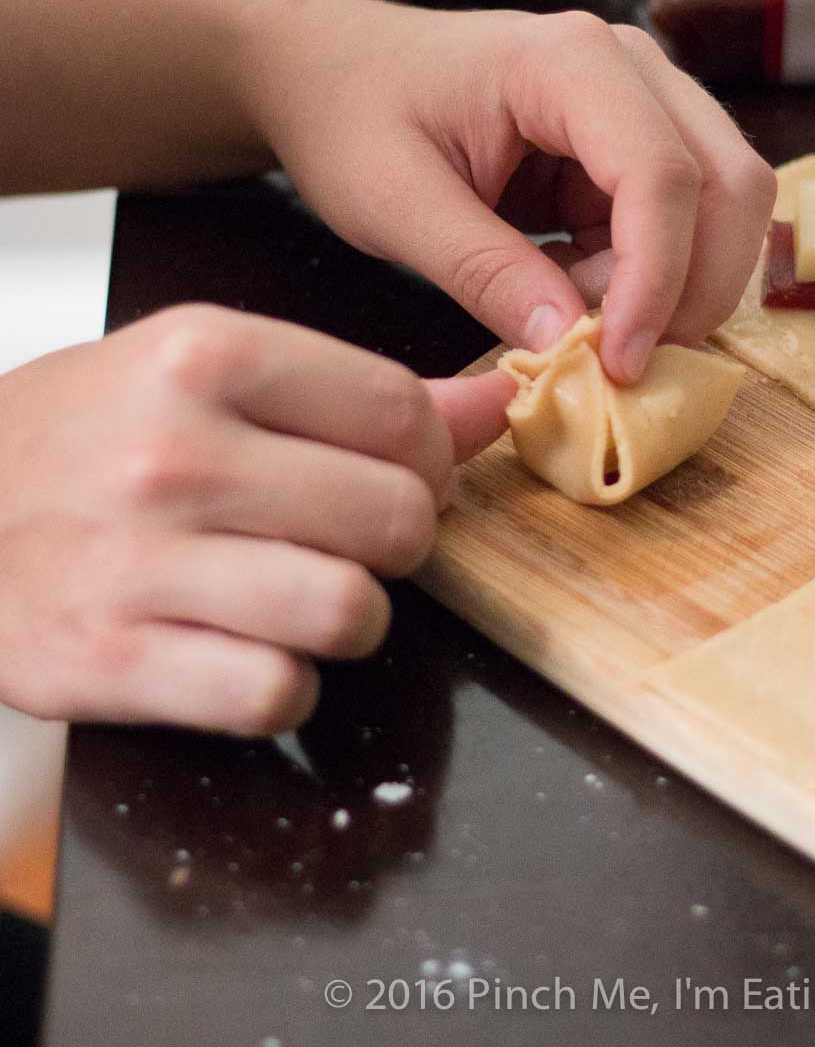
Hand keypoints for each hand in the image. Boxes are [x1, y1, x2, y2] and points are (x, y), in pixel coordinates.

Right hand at [0, 304, 512, 734]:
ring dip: (349, 617)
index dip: (430, 456)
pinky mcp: (106, 659)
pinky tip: (247, 649)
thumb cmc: (86, 433)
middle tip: (351, 536)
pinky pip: (274, 693)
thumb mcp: (208, 371)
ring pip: (349, 611)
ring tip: (303, 594)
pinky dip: (283, 686)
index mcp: (205, 354)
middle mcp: (173, 452)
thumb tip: (494, 406)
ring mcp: (136, 560)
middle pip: (393, 516)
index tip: (406, 471)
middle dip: (397, 540)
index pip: (398, 411)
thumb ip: (358, 390)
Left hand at [240, 0, 776, 382]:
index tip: (618, 364)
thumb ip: (484, 271)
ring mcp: (643, 100)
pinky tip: (572, 288)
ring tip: (577, 315)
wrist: (332, 69)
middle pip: (730, 183)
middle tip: (622, 363)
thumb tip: (569, 344)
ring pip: (724, 204)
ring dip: (675, 285)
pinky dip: (648, 277)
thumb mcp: (395, 204)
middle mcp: (630, 67)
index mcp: (569, 61)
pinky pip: (682, 221)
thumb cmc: (352, 116)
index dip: (657, 279)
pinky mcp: (635, 143)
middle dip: (694, 288)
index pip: (661, 174)